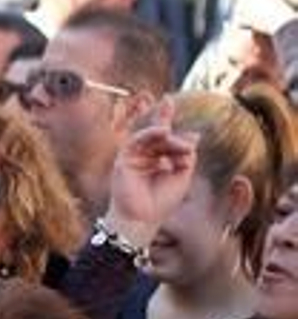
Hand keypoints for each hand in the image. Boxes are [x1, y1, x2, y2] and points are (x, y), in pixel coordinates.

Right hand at [106, 99, 198, 247]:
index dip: (165, 119)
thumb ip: (186, 154)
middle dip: (166, 124)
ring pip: (150, 137)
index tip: (168, 101)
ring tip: (172, 137)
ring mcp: (133, 157)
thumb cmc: (162, 201)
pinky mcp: (123, 160)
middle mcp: (145, 156)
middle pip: (158, 134)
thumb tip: (194, 134)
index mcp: (159, 160)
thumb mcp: (183, 175)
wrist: (143, 218)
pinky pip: (136, 141)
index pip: (164, 137)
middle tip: (172, 112)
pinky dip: (149, 134)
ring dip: (164, 135)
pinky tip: (162, 132)